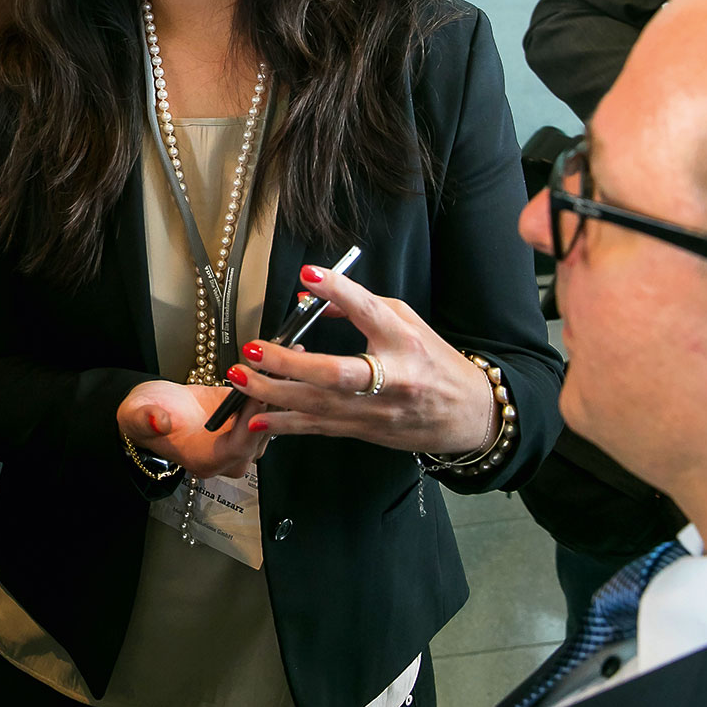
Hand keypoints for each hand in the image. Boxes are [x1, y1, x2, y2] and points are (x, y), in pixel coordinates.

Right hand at [117, 380, 266, 479]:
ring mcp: (238, 437)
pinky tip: (274, 367)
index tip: (257, 396)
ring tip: (282, 366)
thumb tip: (158, 421)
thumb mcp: (137, 416)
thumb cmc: (145, 416)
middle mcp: (227, 455)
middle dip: (271, 405)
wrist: (151, 406)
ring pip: (269, 421)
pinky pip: (265, 407)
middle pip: (261, 435)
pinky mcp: (243, 418)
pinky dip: (270, 388)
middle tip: (277, 374)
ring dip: (276, 394)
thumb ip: (147, 421)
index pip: (239, 448)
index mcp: (205, 460)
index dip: (251, 422)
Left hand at [229, 263, 496, 455]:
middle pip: (336, 373)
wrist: (466, 414)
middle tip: (255, 349)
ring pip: (319, 405)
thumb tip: (310, 296)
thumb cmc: (434, 362)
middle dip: (290, 363)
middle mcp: (391, 377)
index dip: (339, 292)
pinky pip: (318, 427)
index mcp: (405, 341)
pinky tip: (256, 417)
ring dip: (274, 393)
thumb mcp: (406, 322)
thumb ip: (359, 307)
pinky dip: (285, 424)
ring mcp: (376, 409)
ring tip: (240, 377)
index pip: (370, 311)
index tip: (308, 275)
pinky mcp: (364, 430)